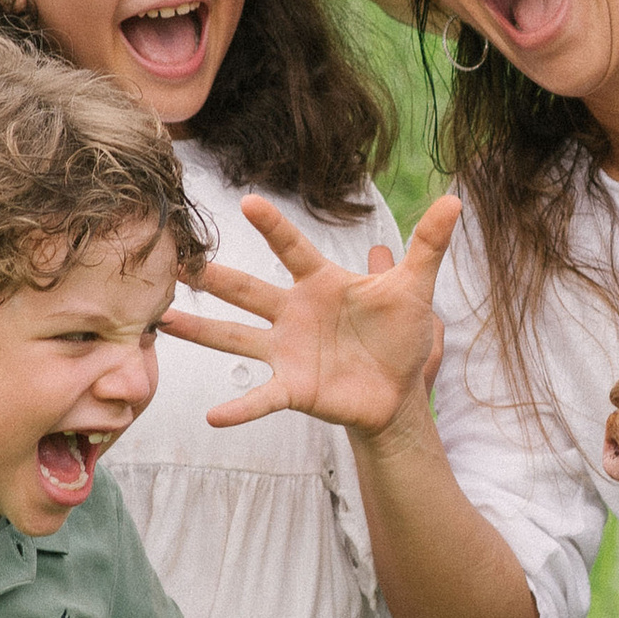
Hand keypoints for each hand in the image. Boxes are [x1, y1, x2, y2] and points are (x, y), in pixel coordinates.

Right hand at [161, 193, 458, 438]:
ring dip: (201, 330)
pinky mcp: (292, 387)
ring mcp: (287, 351)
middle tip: (179, 258)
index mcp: (320, 282)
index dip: (273, 226)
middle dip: (215, 277)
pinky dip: (239, 407)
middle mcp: (294, 312)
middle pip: (249, 289)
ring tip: (162, 321)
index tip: (248, 201)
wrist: (398, 391)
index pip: (292, 248)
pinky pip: (261, 397)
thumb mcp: (415, 289)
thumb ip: (428, 246)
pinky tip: (213, 416)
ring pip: (235, 336)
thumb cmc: (399, 334)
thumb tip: (456, 201)